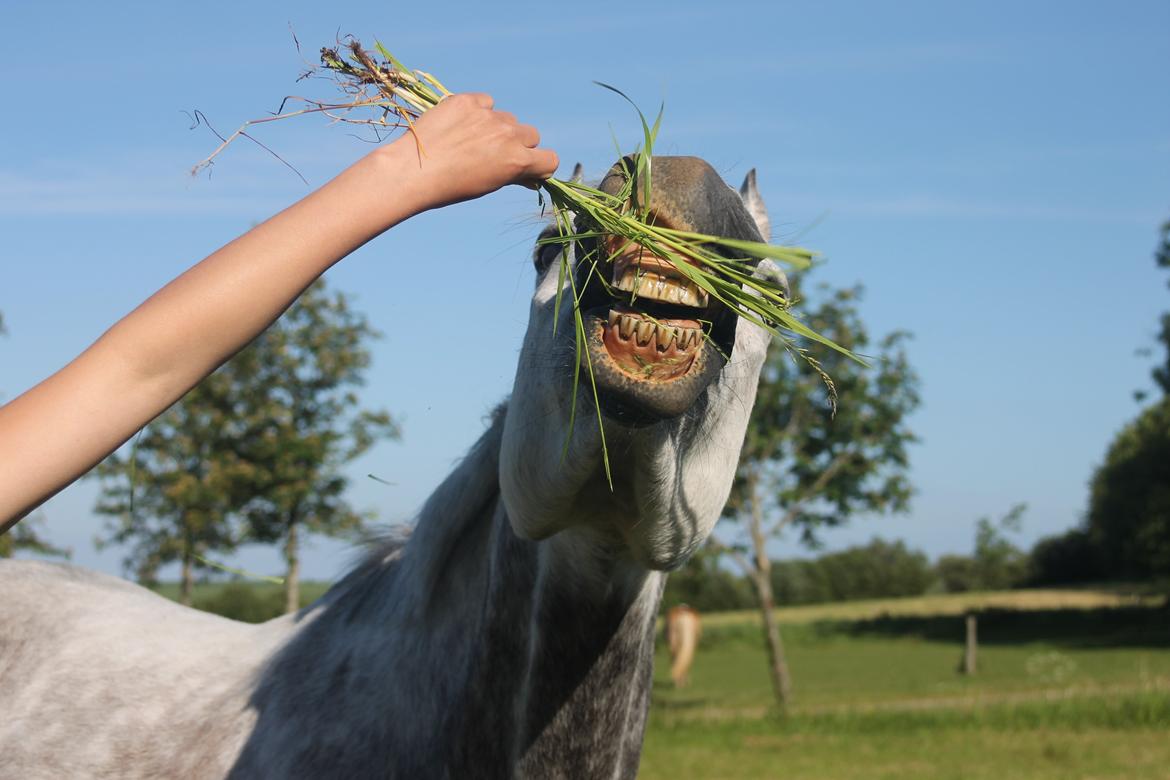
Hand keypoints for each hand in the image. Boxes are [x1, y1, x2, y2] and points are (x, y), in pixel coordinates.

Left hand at [380, 93, 558, 209]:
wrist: (413, 170)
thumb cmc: (451, 186)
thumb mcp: (488, 185)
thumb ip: (513, 175)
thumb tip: (531, 176)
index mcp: (517, 160)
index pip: (550, 159)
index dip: (539, 165)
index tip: (527, 168)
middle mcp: (509, 135)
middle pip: (531, 135)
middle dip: (519, 144)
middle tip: (496, 154)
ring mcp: (489, 115)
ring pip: (507, 118)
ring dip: (498, 127)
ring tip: (471, 140)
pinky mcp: (469, 101)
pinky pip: (486, 102)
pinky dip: (479, 111)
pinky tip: (460, 124)